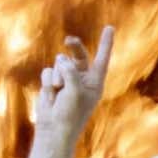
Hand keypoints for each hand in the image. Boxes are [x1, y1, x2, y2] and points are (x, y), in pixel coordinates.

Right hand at [32, 25, 113, 142]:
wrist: (53, 130)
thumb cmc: (70, 114)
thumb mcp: (75, 91)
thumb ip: (70, 72)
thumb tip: (61, 58)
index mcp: (95, 82)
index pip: (102, 59)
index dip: (105, 43)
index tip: (109, 28)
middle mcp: (81, 79)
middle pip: (79, 55)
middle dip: (74, 46)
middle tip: (69, 41)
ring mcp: (66, 80)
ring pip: (59, 63)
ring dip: (57, 76)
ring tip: (58, 92)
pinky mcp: (51, 82)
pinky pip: (48, 71)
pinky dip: (48, 81)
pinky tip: (50, 94)